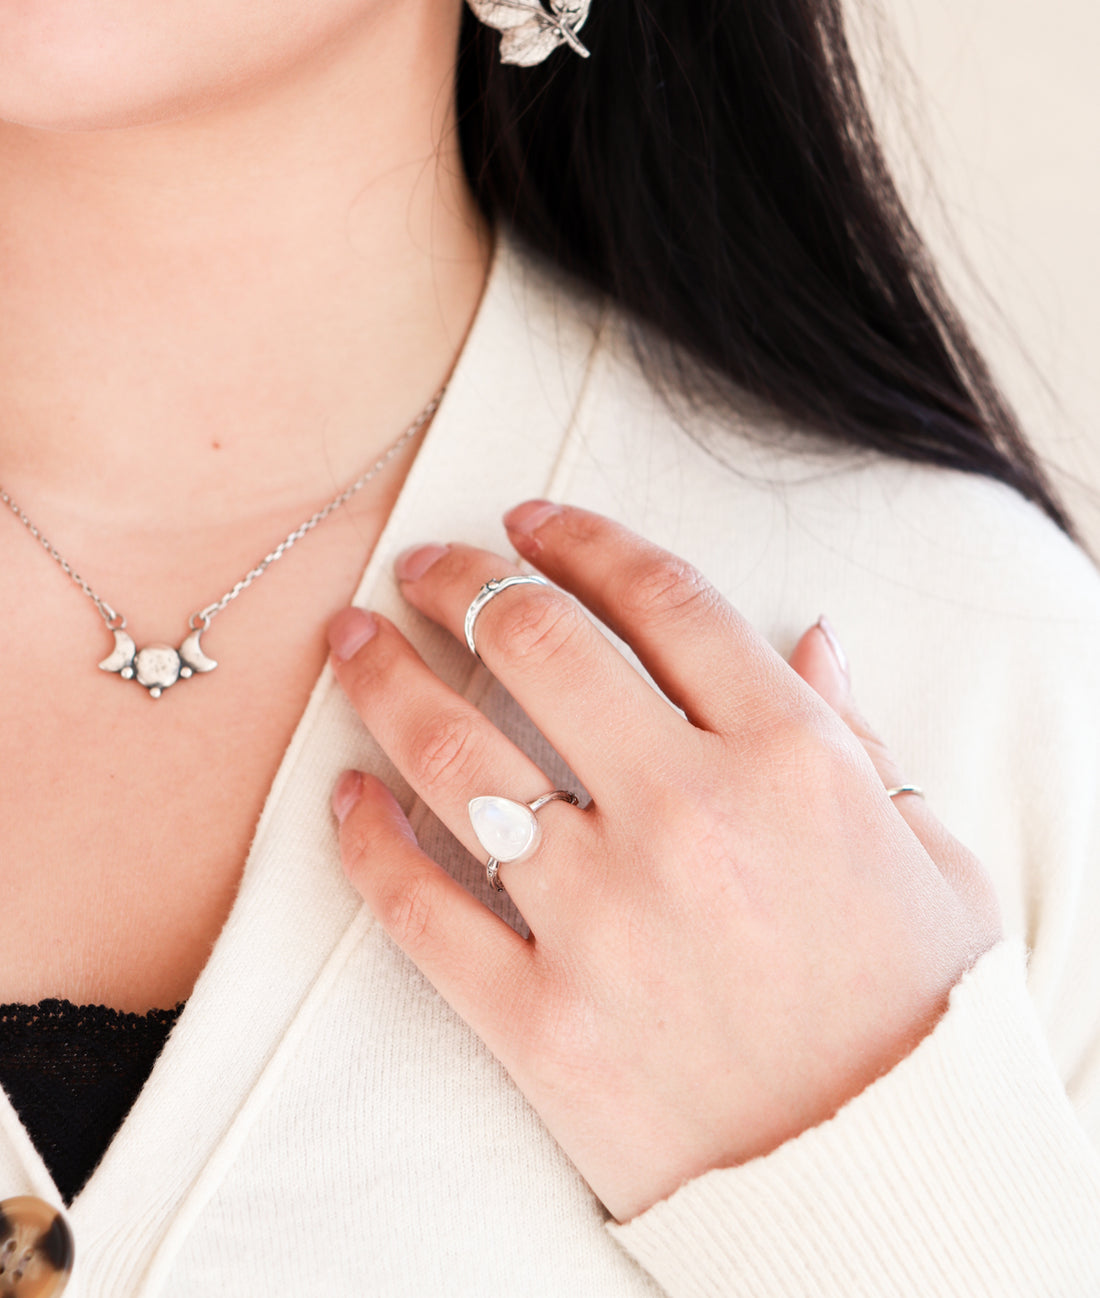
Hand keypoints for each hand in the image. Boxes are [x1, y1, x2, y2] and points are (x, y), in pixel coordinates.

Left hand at [327, 502, 1001, 1222]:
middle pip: (537, 644)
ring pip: (455, 754)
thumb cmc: (918, 1016)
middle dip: (457, 580)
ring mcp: (604, 918)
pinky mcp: (542, 1020)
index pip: (661, 599)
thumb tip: (808, 638)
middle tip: (416, 564)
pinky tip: (346, 793)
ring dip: (384, 678)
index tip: (530, 520)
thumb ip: (857, 736)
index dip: (581, 539)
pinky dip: (365, 838)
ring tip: (348, 644)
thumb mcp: (932, 858)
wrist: (882, 1188)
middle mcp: (689, 817)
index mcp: (791, 760)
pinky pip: (419, 905)